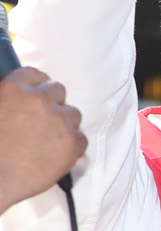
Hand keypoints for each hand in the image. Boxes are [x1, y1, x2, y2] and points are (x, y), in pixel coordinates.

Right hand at [0, 68, 85, 213]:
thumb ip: (9, 99)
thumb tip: (18, 102)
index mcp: (13, 88)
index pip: (36, 75)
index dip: (39, 84)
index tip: (40, 94)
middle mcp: (39, 99)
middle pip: (59, 91)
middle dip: (53, 103)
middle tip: (44, 121)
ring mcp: (59, 120)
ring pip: (74, 113)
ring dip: (65, 124)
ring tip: (49, 140)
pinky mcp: (73, 142)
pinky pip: (81, 138)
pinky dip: (72, 147)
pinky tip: (56, 155)